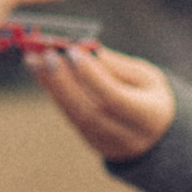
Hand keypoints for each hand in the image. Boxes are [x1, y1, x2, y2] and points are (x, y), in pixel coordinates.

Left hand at [27, 39, 176, 163]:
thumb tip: (86, 49)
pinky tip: (41, 73)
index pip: (114, 98)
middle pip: (88, 109)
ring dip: (51, 85)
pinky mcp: (90, 141)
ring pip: (74, 114)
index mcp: (148, 116)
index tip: (74, 51)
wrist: (157, 136)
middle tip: (46, 54)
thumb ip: (116, 66)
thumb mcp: (146, 77)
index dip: (92, 75)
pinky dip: (54, 92)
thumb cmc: (151, 96)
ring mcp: (107, 143)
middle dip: (64, 80)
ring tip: (34, 59)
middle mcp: (127, 135)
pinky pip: (69, 116)